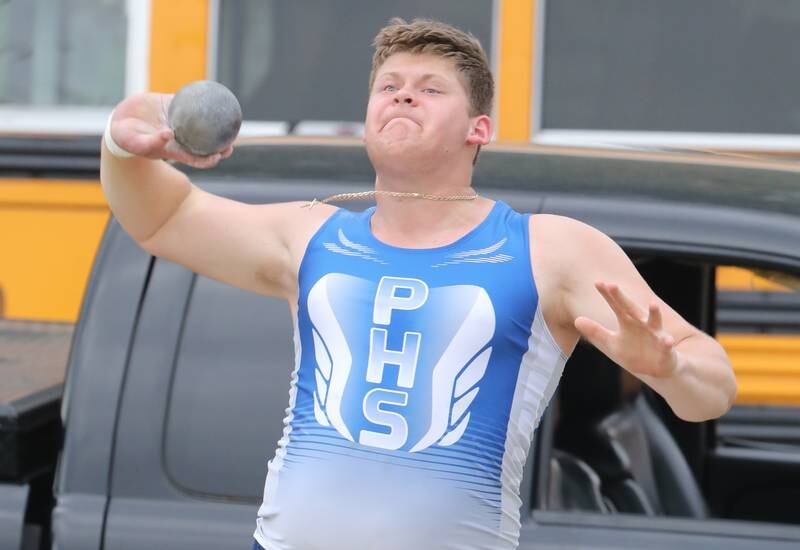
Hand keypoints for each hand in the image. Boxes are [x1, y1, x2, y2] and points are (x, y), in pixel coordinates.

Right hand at [108, 92, 232, 168]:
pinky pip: (189, 102)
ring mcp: (178, 122)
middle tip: (231, 142)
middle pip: (205, 144)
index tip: (219, 156)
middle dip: (220, 146)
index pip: (196, 159)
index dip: (209, 160)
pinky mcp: (173, 107)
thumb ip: (153, 142)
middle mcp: (180, 137)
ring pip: (201, 124)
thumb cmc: (127, 139)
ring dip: (215, 124)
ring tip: (230, 120)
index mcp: (175, 150)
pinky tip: (210, 93)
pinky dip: (199, 99)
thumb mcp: (137, 143)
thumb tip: (169, 135)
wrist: (119, 122)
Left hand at [574, 282, 678, 377]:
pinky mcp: (666, 351)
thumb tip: (576, 320)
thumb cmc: (633, 352)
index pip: (616, 306)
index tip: (597, 282)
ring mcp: (656, 336)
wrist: (657, 369)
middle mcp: (642, 325)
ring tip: (653, 304)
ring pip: (655, 322)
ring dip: (655, 313)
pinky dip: (667, 344)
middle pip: (632, 309)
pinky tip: (668, 341)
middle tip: (612, 285)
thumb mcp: (611, 343)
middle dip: (623, 298)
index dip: (607, 295)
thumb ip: (596, 331)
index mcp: (628, 322)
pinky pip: (667, 347)